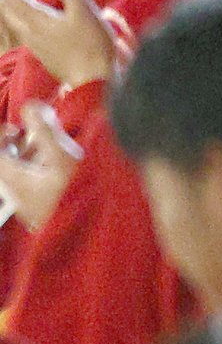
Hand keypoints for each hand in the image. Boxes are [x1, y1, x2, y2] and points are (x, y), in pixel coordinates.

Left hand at [0, 0, 128, 89]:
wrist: (95, 83)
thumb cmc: (91, 48)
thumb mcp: (85, 12)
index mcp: (38, 22)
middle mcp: (33, 35)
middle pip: (10, 13)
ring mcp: (39, 49)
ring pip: (19, 26)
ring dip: (16, 11)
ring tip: (23, 1)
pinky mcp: (48, 58)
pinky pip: (30, 36)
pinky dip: (29, 24)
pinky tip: (41, 25)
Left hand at [0, 102, 83, 231]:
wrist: (91, 236)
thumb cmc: (76, 196)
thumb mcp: (62, 158)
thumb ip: (45, 131)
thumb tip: (30, 106)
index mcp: (16, 179)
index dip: (2, 136)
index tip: (15, 127)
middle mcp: (18, 194)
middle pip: (6, 166)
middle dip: (14, 147)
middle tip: (26, 136)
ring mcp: (30, 206)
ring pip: (18, 178)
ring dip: (27, 160)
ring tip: (45, 151)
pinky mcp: (43, 214)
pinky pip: (31, 189)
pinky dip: (38, 174)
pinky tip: (58, 172)